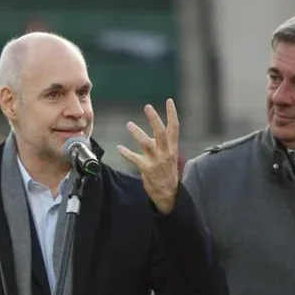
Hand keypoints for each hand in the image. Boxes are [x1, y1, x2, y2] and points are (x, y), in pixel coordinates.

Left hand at [117, 98, 180, 214]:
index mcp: (172, 147)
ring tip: (129, 124)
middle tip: (147, 106)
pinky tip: (119, 147)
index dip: (172, 113)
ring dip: (137, 133)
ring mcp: (157, 161)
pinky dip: (126, 153)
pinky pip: (135, 159)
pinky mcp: (147, 169)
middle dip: (154, 119)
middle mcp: (166, 152)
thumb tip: (153, 134)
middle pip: (161, 132)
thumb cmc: (167, 172)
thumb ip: (163, 144)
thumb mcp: (170, 156)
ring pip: (147, 143)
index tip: (169, 100)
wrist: (169, 194)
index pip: (175, 127)